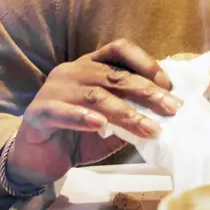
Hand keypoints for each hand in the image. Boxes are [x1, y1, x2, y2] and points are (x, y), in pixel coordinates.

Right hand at [6, 39, 180, 187]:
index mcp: (91, 66)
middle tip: (172, 108)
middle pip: (114, 75)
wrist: (38, 160)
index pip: (120, 49)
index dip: (145, 63)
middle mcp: (73, 71)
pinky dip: (82, 117)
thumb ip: (132, 114)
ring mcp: (54, 90)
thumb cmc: (79, 137)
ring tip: (149, 128)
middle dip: (147, 92)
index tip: (168, 84)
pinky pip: (62, 111)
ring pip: (95, 95)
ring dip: (126, 112)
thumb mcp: (113, 125)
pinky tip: (100, 125)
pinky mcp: (39, 112)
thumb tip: (167, 116)